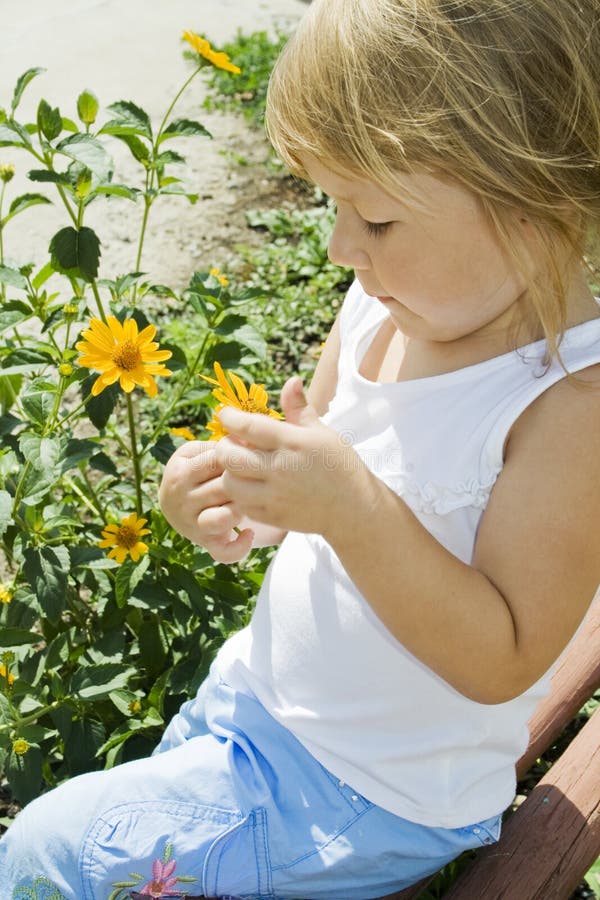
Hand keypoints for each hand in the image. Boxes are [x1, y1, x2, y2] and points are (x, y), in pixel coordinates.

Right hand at [158, 440, 254, 562]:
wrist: (175, 505)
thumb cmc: (194, 470)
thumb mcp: (194, 452)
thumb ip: (215, 444)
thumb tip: (244, 439)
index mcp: (180, 472)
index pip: (216, 460)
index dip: (238, 457)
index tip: (249, 456)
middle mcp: (183, 500)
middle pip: (223, 488)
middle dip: (244, 482)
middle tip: (256, 478)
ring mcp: (192, 524)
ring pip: (223, 518)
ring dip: (241, 509)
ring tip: (247, 502)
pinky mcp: (204, 543)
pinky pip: (222, 552)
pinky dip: (239, 547)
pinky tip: (248, 533)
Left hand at [214, 376, 366, 537]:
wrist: (354, 507)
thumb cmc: (339, 465)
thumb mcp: (322, 432)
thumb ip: (300, 408)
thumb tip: (291, 380)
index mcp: (293, 443)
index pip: (248, 426)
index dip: (230, 417)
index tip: (225, 414)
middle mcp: (281, 469)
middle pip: (230, 456)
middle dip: (224, 445)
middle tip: (232, 442)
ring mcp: (275, 496)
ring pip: (230, 483)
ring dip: (229, 472)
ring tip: (240, 466)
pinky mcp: (273, 517)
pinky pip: (241, 504)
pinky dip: (239, 494)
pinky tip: (250, 486)